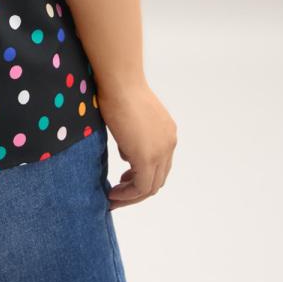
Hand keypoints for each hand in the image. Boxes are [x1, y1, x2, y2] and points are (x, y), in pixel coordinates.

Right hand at [96, 80, 176, 210]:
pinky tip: (113, 194)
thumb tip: (128, 153)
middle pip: (158, 178)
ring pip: (151, 186)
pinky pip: (141, 187)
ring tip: (114, 197)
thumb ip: (134, 136)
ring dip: (132, 195)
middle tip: (120, 192)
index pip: (159, 163)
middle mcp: (169, 144)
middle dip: (138, 189)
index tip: (125, 177)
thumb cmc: (119, 90)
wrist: (120, 84)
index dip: (143, 173)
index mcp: (167, 132)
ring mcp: (161, 152)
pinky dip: (127, 194)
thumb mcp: (131, 117)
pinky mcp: (147, 159)